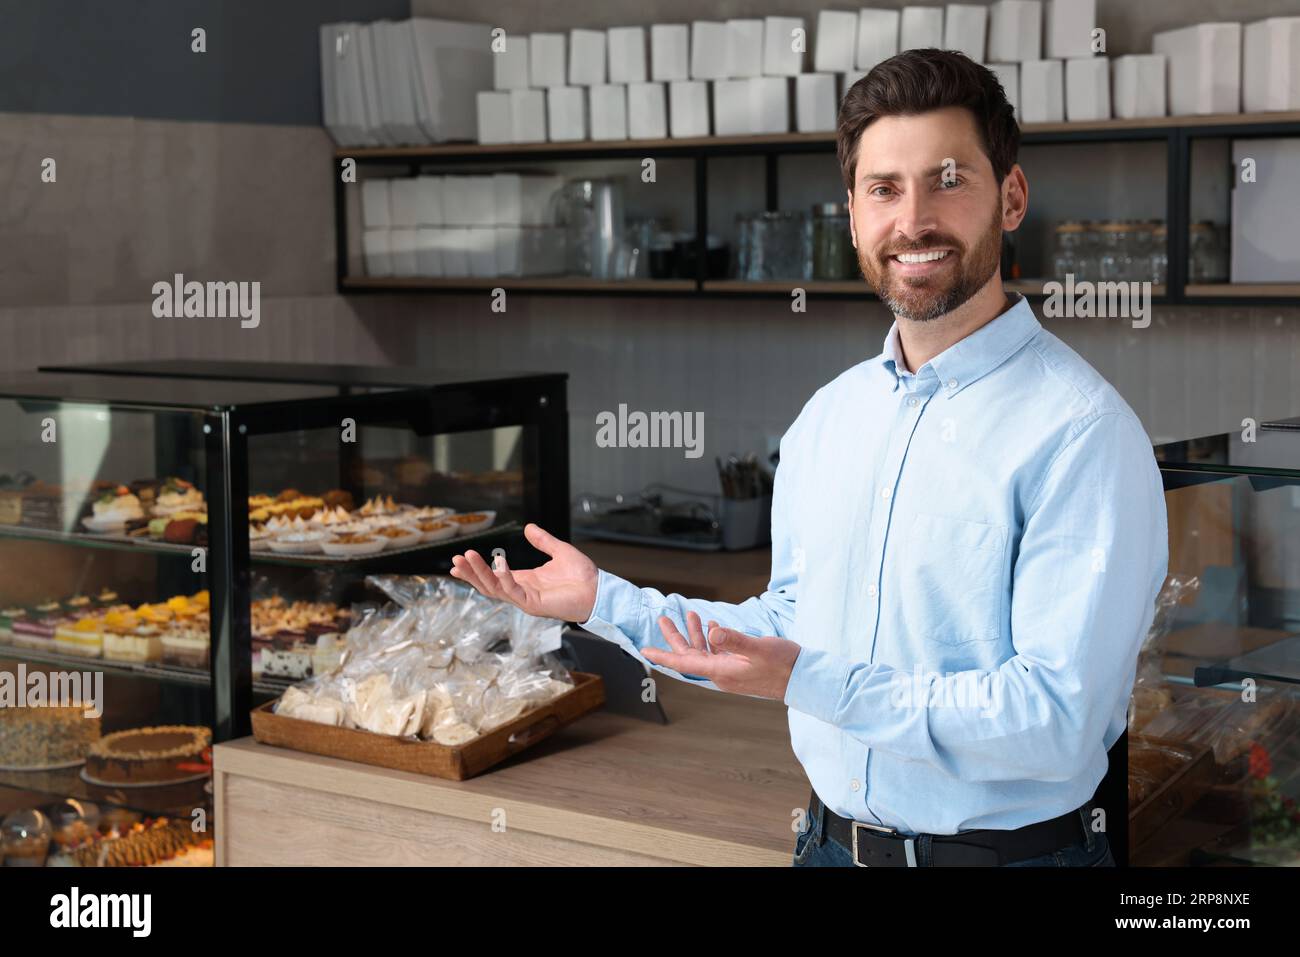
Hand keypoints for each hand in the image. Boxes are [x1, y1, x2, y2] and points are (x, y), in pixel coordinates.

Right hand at [449, 523, 598, 622]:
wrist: (599, 590)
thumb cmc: (582, 576)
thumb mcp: (559, 551)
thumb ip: (543, 541)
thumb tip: (528, 527)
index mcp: (525, 580)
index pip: (493, 576)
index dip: (476, 569)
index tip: (460, 559)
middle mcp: (522, 591)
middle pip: (488, 584)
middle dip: (470, 573)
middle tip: (454, 560)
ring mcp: (526, 600)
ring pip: (495, 589)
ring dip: (479, 575)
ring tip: (465, 560)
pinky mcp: (535, 605)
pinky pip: (513, 593)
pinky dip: (504, 579)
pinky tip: (498, 564)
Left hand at [643, 610, 801, 700]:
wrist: (803, 679)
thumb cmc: (783, 665)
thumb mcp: (758, 648)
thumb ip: (735, 640)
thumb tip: (712, 633)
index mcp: (721, 672)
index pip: (684, 663)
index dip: (663, 655)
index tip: (644, 650)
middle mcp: (721, 674)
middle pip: (690, 655)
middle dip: (675, 636)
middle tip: (663, 618)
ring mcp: (730, 671)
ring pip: (704, 652)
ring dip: (695, 633)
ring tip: (689, 615)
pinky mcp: (740, 667)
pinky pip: (718, 653)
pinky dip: (712, 639)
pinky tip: (713, 626)